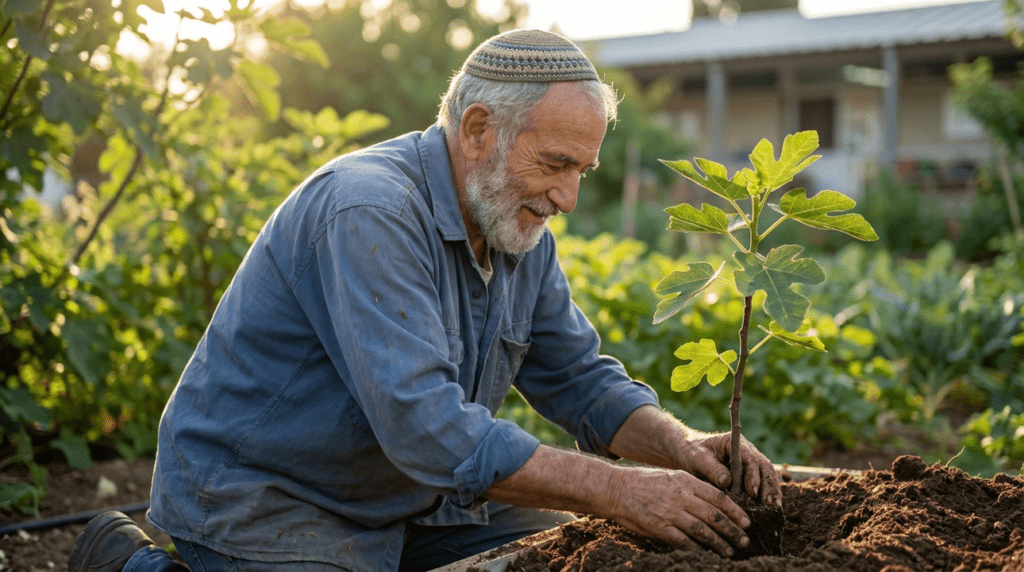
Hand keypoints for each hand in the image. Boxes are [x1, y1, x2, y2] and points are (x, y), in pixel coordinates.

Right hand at [606, 465, 750, 555]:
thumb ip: (691, 488)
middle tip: (744, 540)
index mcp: (685, 481)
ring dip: (719, 543)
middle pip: (714, 516)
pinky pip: (684, 542)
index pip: (718, 497)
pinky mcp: (659, 528)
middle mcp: (680, 496)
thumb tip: (714, 502)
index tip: (746, 522)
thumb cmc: (643, 482)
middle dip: (732, 530)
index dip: (735, 511)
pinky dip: (698, 549)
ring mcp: (669, 513)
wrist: (615, 489)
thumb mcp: (671, 476)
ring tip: (729, 551)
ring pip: (703, 531)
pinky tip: (706, 554)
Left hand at [679, 432, 781, 507]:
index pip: (749, 458)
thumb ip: (713, 469)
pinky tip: (772, 507)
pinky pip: (763, 482)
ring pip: (767, 475)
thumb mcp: (699, 458)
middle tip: (770, 504)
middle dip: (768, 485)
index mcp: (735, 442)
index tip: (752, 492)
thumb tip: (727, 482)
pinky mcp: (750, 473)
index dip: (753, 475)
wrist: (689, 453)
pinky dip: (769, 493)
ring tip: (775, 507)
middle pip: (763, 466)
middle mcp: (747, 450)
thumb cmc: (693, 453)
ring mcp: (750, 461)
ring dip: (772, 491)